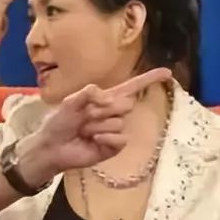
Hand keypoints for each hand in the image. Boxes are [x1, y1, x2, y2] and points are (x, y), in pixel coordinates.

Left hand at [22, 68, 171, 182]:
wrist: (51, 147)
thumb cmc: (59, 122)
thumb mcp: (70, 102)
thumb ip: (89, 93)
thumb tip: (108, 98)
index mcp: (105, 99)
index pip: (131, 87)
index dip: (148, 79)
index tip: (167, 72)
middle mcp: (113, 114)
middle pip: (126, 104)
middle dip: (103, 109)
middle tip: (85, 116)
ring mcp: (115, 131)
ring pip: (119, 122)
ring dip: (97, 125)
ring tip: (83, 130)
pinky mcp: (114, 147)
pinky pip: (120, 139)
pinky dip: (105, 138)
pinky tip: (93, 140)